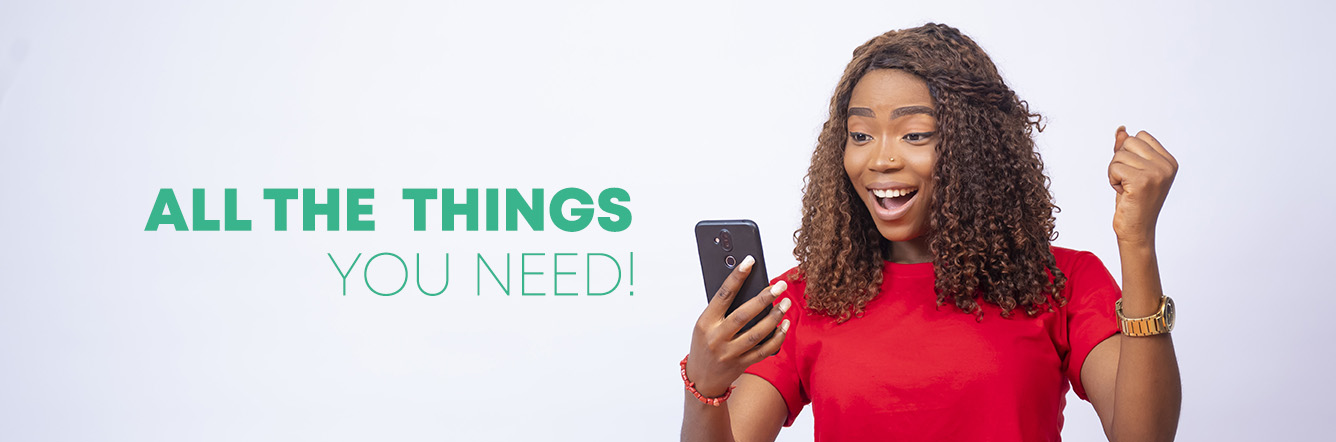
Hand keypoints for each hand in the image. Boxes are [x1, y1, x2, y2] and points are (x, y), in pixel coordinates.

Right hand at [686, 255, 791, 397]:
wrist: (701, 379)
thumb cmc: (705, 344)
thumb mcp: (705, 324)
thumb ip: (722, 309)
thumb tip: (749, 286)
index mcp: (706, 322)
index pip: (723, 295)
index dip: (737, 276)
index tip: (750, 261)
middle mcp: (717, 338)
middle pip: (744, 314)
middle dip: (764, 298)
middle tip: (779, 285)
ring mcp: (730, 353)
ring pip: (757, 333)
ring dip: (774, 316)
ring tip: (785, 302)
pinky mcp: (742, 364)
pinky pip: (764, 350)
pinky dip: (777, 336)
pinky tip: (784, 324)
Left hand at [1108, 126, 1177, 244]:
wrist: (1136, 229)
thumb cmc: (1133, 201)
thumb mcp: (1132, 170)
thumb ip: (1127, 149)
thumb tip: (1121, 129)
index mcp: (1169, 161)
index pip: (1140, 136)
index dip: (1129, 153)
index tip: (1135, 173)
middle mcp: (1166, 165)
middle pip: (1129, 142)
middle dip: (1120, 161)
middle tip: (1128, 181)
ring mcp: (1156, 173)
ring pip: (1119, 155)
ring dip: (1115, 172)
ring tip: (1126, 188)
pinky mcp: (1142, 181)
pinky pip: (1114, 167)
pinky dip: (1112, 180)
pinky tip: (1123, 193)